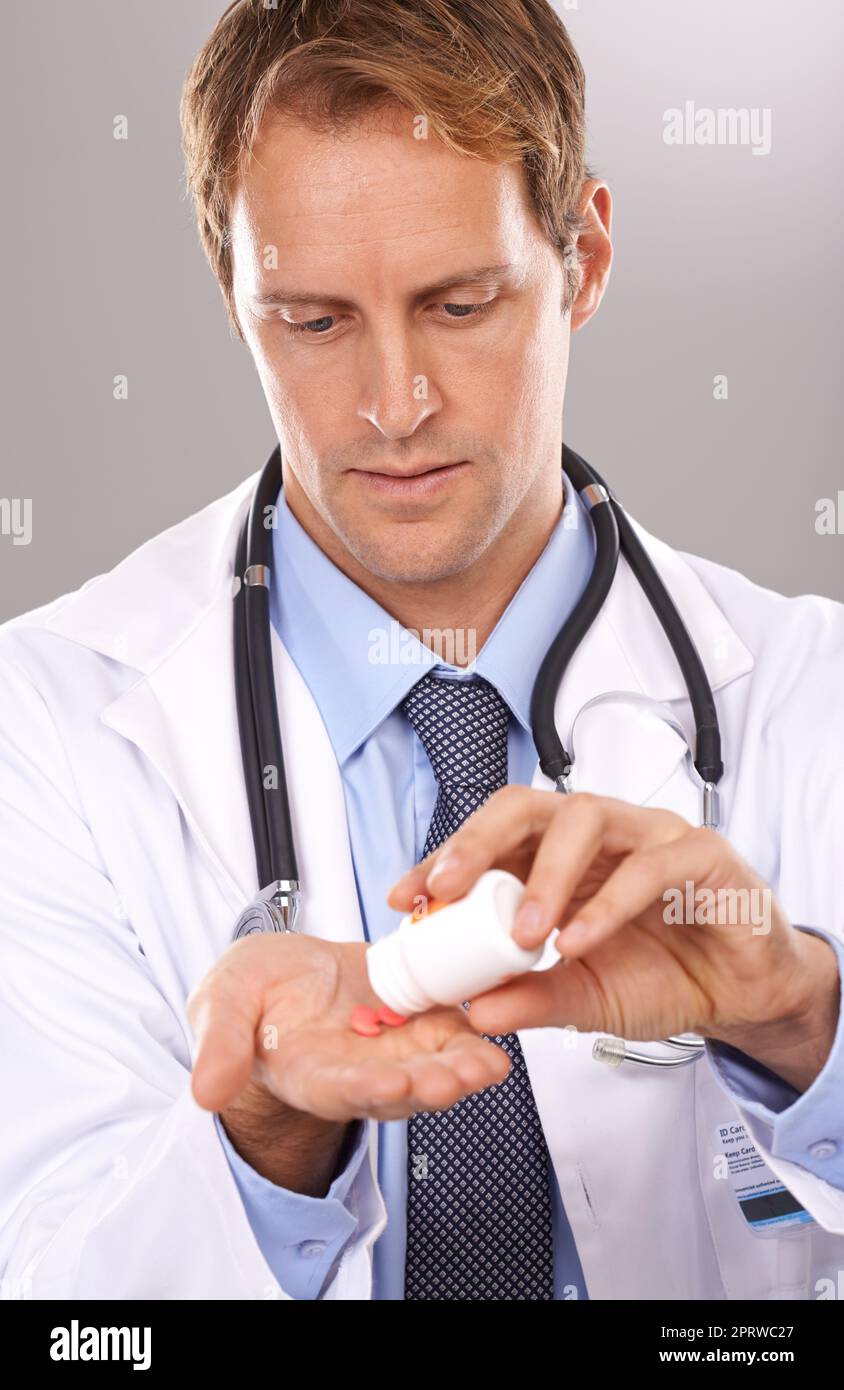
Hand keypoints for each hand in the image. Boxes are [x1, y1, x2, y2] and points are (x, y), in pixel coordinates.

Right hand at [187, 933, 510, 1122]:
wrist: (282, 976)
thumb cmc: (247, 994)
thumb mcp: (219, 1005)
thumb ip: (218, 1046)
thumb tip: (204, 1094)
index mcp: (307, 1073)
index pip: (337, 1091)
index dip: (363, 1091)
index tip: (388, 1085)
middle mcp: (356, 1071)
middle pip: (399, 1090)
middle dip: (429, 1086)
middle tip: (456, 1080)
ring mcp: (391, 1048)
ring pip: (432, 1065)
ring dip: (462, 1068)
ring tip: (489, 1065)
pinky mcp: (416, 1019)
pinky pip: (451, 1029)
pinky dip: (475, 1033)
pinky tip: (499, 1026)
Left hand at [387, 789, 839, 1090]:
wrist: (741, 993)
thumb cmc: (661, 975)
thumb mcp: (581, 997)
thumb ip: (529, 998)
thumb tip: (471, 1010)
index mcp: (560, 856)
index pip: (493, 836)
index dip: (445, 858)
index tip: (405, 897)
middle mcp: (601, 833)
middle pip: (528, 805)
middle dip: (478, 842)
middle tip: (446, 890)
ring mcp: (651, 834)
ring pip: (586, 818)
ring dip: (546, 875)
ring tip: (524, 933)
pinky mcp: (701, 854)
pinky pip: (651, 863)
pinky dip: (609, 903)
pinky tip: (582, 941)